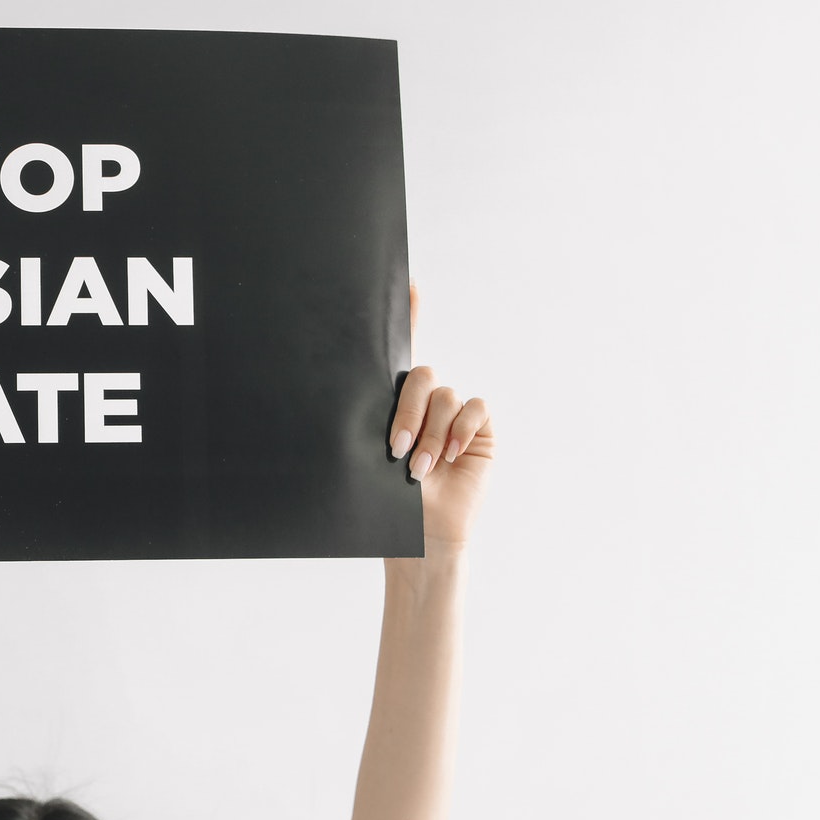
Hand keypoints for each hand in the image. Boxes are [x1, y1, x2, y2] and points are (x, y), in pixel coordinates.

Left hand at [388, 286, 493, 544]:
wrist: (421, 535)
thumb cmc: (390, 500)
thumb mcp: (371, 457)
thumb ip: (374, 423)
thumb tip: (338, 397)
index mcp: (397, 402)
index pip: (403, 351)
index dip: (410, 315)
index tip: (410, 284)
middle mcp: (428, 401)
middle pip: (421, 376)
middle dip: (407, 411)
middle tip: (395, 449)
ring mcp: (455, 414)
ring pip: (446, 396)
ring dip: (431, 434)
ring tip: (419, 470)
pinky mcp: (480, 429)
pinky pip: (474, 407)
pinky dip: (460, 430)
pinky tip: (451, 456)